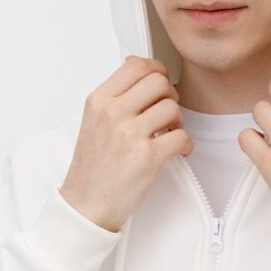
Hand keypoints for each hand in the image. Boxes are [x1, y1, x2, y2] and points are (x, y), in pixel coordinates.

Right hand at [60, 56, 192, 231]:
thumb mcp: (93, 121)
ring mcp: (129, 134)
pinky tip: (177, 151)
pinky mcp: (147, 157)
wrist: (85, 206)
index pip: (136, 65)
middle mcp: (112, 113)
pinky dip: (186, 144)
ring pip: (172, 107)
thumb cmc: (92, 167)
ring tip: (169, 134)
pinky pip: (181, 137)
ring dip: (178, 121)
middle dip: (170, 95)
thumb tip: (139, 67)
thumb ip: (115, 96)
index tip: (161, 83)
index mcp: (99, 101)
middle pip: (158, 81)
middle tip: (167, 112)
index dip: (157, 70)